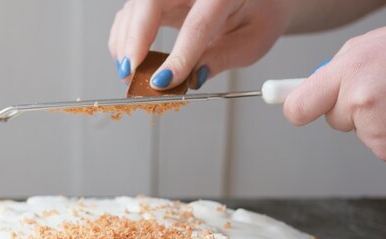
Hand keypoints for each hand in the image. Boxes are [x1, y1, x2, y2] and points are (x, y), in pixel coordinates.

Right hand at [108, 0, 292, 89]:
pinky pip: (132, 13)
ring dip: (125, 42)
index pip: (195, 25)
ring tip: (130, 74)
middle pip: (150, 4)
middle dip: (134, 41)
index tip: (164, 82)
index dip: (177, 57)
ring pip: (134, 7)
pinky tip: (131, 60)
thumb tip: (192, 79)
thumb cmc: (259, 13)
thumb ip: (222, 58)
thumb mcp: (253, 40)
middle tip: (131, 74)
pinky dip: (125, 38)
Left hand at [284, 20, 385, 174]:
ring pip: (363, 133)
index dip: (296, 107)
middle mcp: (362, 102)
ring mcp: (380, 134)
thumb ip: (349, 61)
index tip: (294, 110)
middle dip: (352, 108)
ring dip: (381, 122)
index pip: (301, 103)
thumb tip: (316, 81)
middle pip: (334, 118)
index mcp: (355, 68)